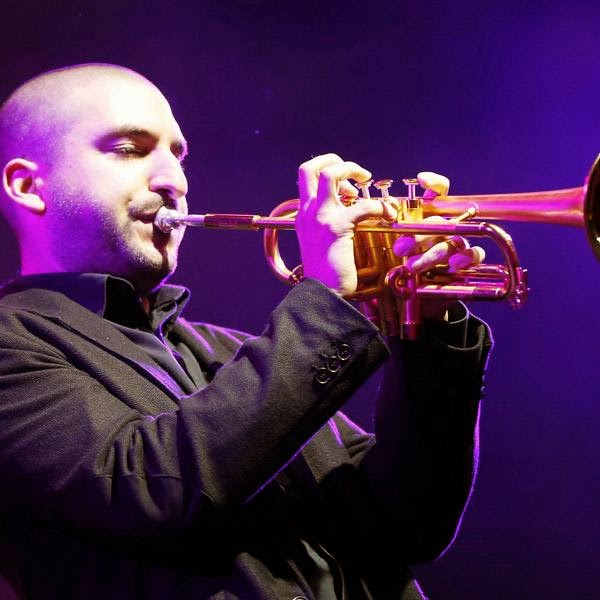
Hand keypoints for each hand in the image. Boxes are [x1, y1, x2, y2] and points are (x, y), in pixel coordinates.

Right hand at [296, 153, 395, 296]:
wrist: (324, 294)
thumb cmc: (328, 274)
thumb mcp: (322, 243)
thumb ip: (329, 223)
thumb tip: (349, 209)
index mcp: (304, 216)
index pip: (306, 177)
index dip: (327, 170)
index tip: (347, 184)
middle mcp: (308, 212)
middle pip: (311, 168)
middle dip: (336, 161)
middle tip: (358, 174)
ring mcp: (320, 218)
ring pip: (331, 174)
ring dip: (354, 171)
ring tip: (369, 182)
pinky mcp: (336, 227)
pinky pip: (361, 205)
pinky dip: (379, 206)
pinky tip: (388, 215)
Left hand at [393, 172, 484, 319]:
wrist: (415, 301)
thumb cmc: (403, 271)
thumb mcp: (390, 250)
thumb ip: (386, 230)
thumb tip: (376, 211)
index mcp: (426, 220)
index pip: (438, 193)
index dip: (434, 183)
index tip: (421, 179)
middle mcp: (444, 228)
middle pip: (438, 222)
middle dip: (417, 234)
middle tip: (400, 248)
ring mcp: (456, 244)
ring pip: (452, 240)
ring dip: (433, 253)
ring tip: (412, 266)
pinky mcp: (466, 262)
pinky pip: (474, 253)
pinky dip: (465, 258)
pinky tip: (452, 265)